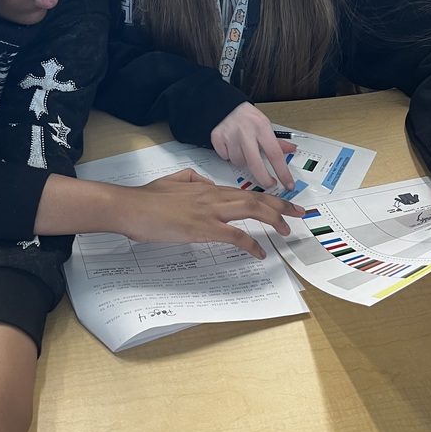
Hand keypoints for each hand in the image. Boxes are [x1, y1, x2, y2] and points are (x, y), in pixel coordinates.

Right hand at [122, 168, 302, 257]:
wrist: (131, 207)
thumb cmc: (147, 199)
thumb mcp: (173, 181)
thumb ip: (192, 178)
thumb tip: (206, 183)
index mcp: (206, 187)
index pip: (243, 192)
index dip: (266, 198)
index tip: (281, 204)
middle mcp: (213, 196)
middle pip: (255, 199)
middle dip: (281, 206)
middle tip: (300, 214)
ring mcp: (209, 211)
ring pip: (251, 210)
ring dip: (274, 220)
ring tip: (287, 230)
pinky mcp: (203, 228)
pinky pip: (236, 235)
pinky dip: (251, 244)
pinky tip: (260, 252)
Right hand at [211, 102, 295, 189]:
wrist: (224, 105)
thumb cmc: (246, 116)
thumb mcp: (264, 124)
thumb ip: (277, 140)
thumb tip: (291, 149)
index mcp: (261, 126)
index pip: (275, 154)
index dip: (282, 172)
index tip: (287, 183)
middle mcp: (246, 131)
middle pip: (255, 164)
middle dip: (264, 179)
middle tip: (269, 183)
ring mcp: (230, 135)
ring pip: (239, 162)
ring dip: (242, 160)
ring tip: (242, 147)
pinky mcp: (217, 138)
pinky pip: (225, 157)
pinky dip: (228, 154)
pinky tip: (231, 144)